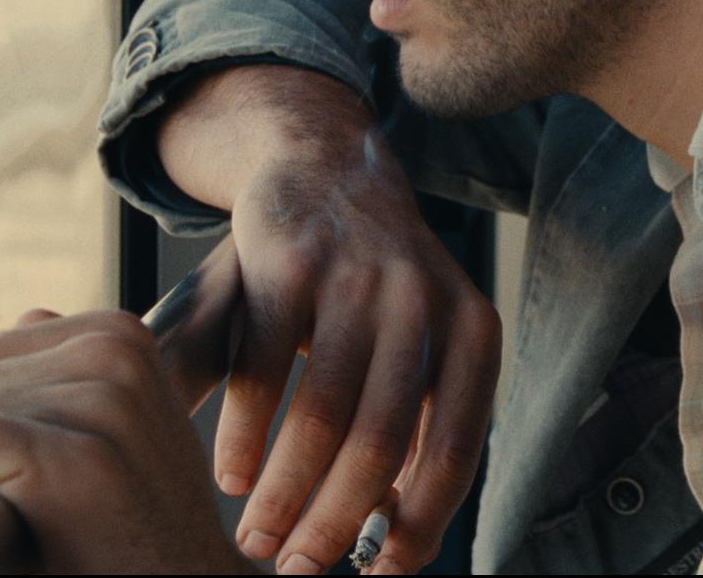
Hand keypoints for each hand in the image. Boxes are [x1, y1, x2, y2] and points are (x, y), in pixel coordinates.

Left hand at [0, 309, 245, 573]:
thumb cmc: (128, 545)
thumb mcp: (107, 435)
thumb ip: (62, 378)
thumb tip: (24, 320)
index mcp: (113, 333)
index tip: (17, 492)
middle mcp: (109, 343)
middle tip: (13, 521)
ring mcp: (99, 392)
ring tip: (17, 529)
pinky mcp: (75, 450)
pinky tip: (2, 532)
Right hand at [157, 65, 502, 574]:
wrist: (323, 166)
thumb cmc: (369, 288)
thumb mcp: (416, 346)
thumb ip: (416, 431)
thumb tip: (398, 543)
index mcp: (472, 332)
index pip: (456, 450)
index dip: (418, 525)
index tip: (379, 576)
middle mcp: (423, 301)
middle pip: (380, 442)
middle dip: (333, 524)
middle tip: (296, 572)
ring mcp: (356, 275)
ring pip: (320, 414)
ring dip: (284, 493)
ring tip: (257, 538)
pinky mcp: (289, 258)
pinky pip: (262, 369)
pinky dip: (244, 437)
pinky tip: (231, 477)